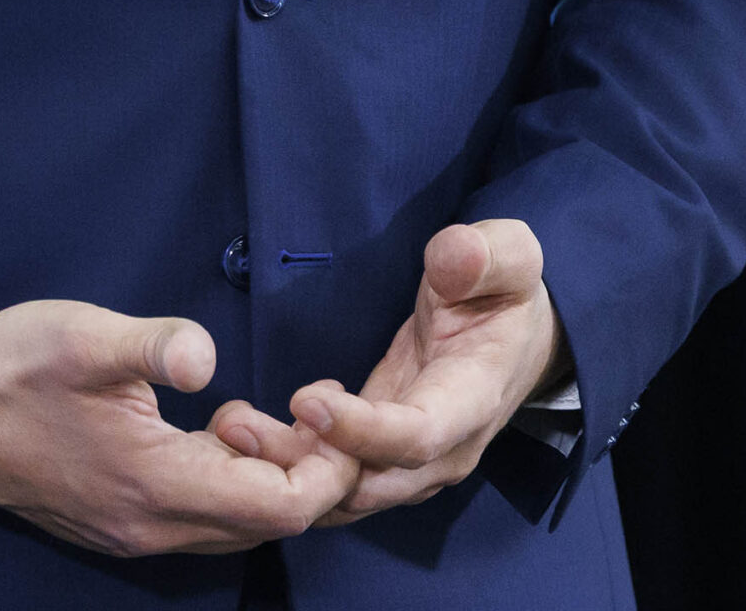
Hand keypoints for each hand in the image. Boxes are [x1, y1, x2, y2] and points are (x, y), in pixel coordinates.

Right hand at [0, 298, 355, 556]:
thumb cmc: (13, 368)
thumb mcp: (86, 337)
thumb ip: (155, 346)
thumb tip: (207, 355)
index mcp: (156, 486)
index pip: (278, 508)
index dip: (321, 466)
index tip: (330, 410)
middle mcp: (152, 527)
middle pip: (265, 525)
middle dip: (303, 472)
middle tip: (304, 406)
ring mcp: (134, 530)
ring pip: (232, 525)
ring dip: (264, 477)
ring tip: (252, 411)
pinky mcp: (119, 521)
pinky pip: (199, 518)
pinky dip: (228, 482)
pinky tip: (215, 428)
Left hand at [210, 219, 569, 523]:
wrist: (517, 340)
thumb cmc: (505, 293)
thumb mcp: (510, 258)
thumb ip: (486, 254)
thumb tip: (454, 254)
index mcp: (473, 400)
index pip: (417, 436)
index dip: (363, 429)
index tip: (305, 398)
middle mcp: (442, 450)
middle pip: (369, 481)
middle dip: (302, 464)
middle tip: (235, 426)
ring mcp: (410, 463)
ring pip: (343, 490)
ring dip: (285, 469)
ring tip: (228, 427)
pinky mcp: (381, 456)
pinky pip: (334, 478)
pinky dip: (291, 466)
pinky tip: (250, 427)